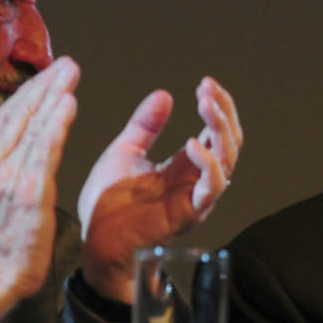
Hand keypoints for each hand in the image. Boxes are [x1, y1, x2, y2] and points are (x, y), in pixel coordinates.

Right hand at [0, 57, 79, 322]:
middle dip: (44, 85)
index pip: (3, 117)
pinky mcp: (28, 190)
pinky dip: (57, 122)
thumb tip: (6, 138)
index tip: (47, 75)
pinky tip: (69, 102)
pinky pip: (45, 147)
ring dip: (54, 94)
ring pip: (33, 124)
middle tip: (66, 64)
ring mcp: (6, 176)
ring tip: (71, 73)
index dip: (28, 93)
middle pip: (18, 113)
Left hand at [77, 77, 241, 303]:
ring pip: (227, 160)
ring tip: (206, 105)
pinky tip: (193, 144)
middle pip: (229, 142)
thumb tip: (165, 94)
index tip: (206, 83)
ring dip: (221, 130)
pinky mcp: (189, 212)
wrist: (92, 239)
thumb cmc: (107, 203)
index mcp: (184, 165)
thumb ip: (146, 125)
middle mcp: (196, 179)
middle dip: (223, 113)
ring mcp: (195, 196)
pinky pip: (211, 187)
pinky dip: (208, 164)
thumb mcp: (125, 150)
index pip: (216, 132)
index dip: (217, 106)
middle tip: (208, 90)